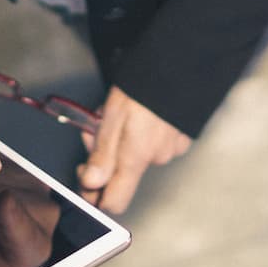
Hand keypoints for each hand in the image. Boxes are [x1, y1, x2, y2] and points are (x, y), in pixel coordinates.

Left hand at [77, 87, 191, 214]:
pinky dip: (144, 133)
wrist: (179, 64)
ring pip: (138, 154)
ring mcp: (171, 149)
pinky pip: (156, 143)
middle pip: (122, 172)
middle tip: (97, 124)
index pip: (115, 202)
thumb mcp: (112, 116)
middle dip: (106, 153)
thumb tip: (91, 184)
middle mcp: (156, 159)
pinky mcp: (181, 137)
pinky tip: (142, 113)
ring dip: (124, 139)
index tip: (86, 174)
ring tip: (122, 111)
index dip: (96, 195)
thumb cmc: (143, 86)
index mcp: (136, 157)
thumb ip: (102, 154)